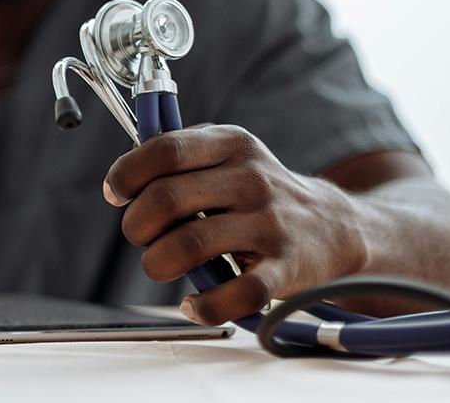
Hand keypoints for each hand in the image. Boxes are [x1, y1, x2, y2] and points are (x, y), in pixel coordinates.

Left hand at [103, 124, 365, 324]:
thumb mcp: (225, 154)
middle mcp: (252, 178)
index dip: (127, 174)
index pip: (164, 149)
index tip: (116, 195)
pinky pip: (236, 294)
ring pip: (189, 246)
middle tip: (141, 236)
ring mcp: (270, 224)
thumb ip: (176, 155)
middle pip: (166, 199)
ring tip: (160, 265)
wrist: (333, 227)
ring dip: (157, 263)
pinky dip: (203, 306)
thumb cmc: (256, 192)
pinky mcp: (286, 269)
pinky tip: (193, 303)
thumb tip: (120, 181)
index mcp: (231, 144)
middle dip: (136, 225)